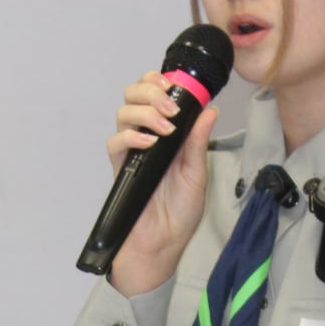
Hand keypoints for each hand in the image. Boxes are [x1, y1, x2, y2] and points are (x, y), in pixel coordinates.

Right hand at [107, 70, 217, 297]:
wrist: (163, 244)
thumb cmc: (179, 213)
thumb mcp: (197, 174)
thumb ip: (198, 142)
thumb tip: (209, 111)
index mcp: (166, 134)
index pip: (154, 94)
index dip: (158, 81)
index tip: (173, 84)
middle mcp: (146, 137)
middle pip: (134, 95)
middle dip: (151, 91)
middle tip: (170, 108)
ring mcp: (131, 151)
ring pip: (123, 112)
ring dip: (144, 112)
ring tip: (164, 128)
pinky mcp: (120, 168)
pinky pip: (115, 142)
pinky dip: (131, 137)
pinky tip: (149, 144)